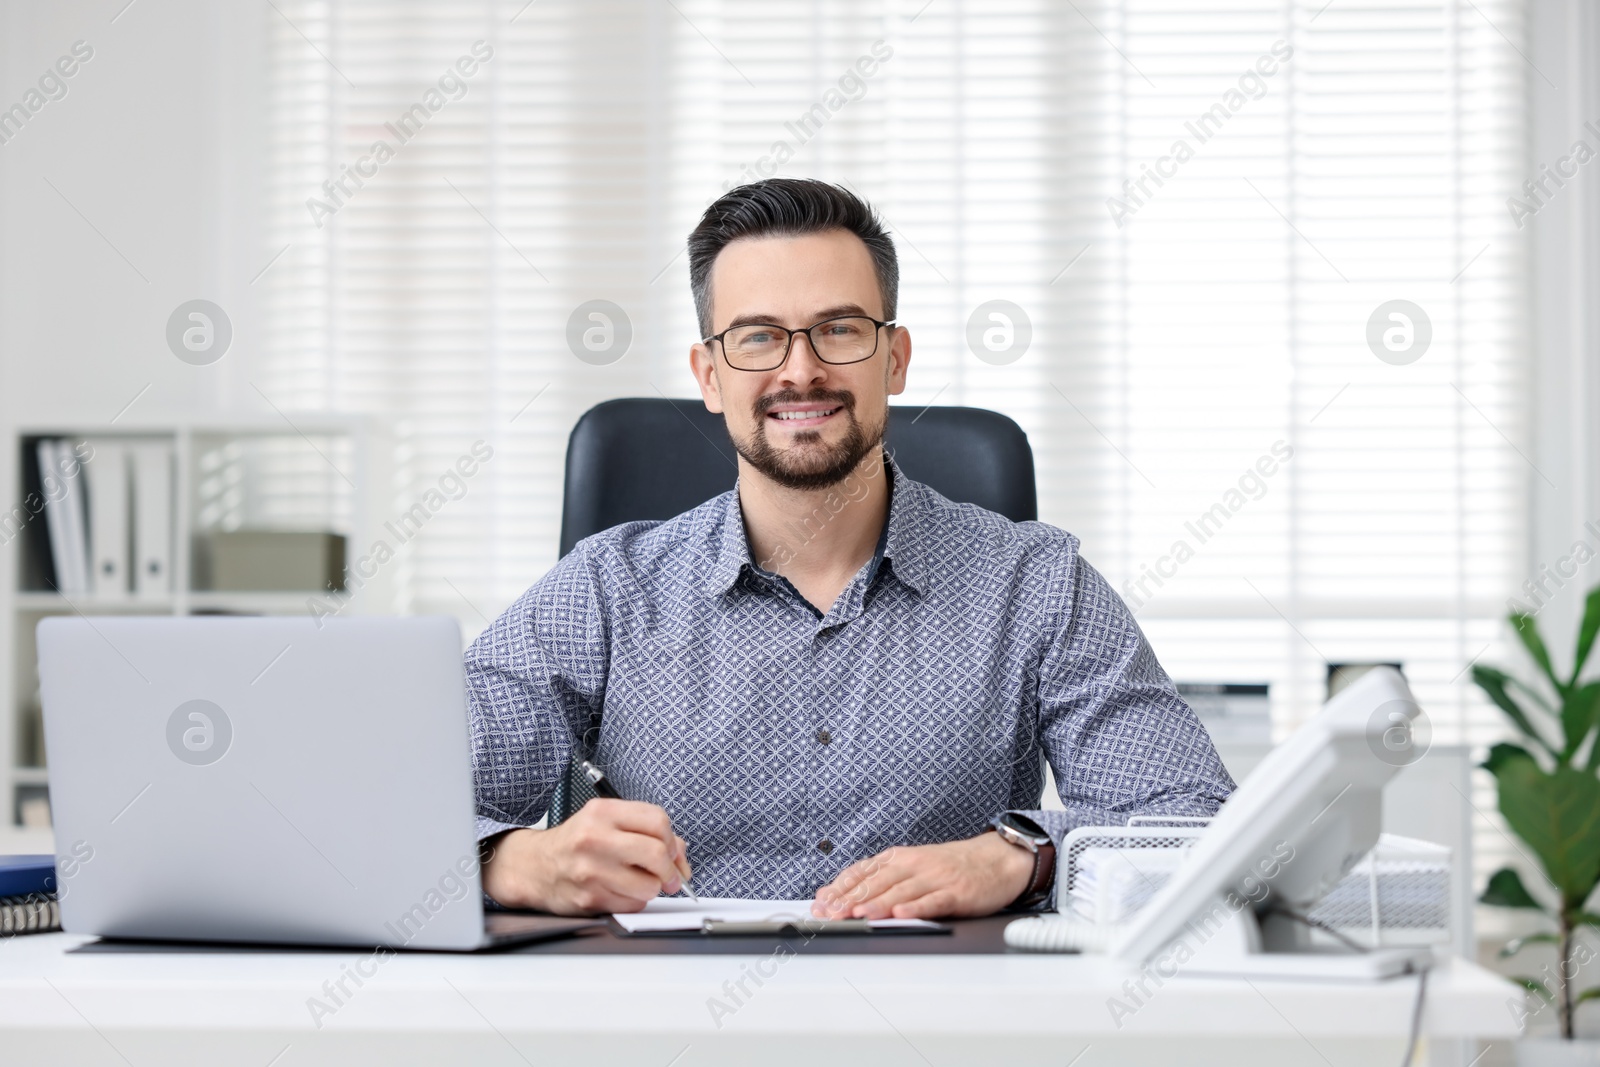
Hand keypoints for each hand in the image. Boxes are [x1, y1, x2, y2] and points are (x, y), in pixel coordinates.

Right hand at [480, 798, 691, 915]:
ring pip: (649, 886)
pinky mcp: (589, 898)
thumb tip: (681, 855)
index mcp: (603, 812)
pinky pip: (631, 905)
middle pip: (657, 854)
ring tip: (639, 882)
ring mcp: (591, 870)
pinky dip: (634, 902)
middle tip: (671, 877)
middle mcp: (595, 838)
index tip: (672, 851)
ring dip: (652, 888)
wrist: (534, 867)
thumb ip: (645, 830)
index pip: (658, 820)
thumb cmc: (575, 843)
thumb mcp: (606, 822)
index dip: (672, 840)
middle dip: (671, 870)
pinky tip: (620, 891)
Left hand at [811, 831, 1034, 919]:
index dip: (840, 888)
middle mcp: (914, 865)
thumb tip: (844, 895)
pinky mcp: (956, 891)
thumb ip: (882, 879)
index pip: (863, 872)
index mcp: (900, 858)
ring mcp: (935, 878)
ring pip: (901, 891)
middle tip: (830, 914)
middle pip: (877, 883)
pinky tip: (902, 915)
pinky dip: (917, 908)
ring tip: (857, 916)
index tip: (820, 903)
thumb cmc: (950, 867)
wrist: (996, 859)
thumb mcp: (913, 865)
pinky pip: (934, 901)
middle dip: (850, 899)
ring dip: (877, 904)